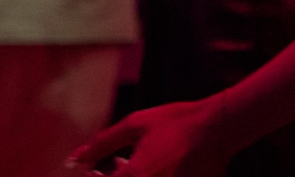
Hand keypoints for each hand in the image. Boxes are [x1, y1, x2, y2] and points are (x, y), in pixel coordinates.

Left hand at [70, 95, 231, 176]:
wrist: (219, 127)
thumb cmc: (177, 122)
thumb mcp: (137, 124)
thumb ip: (102, 143)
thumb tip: (74, 159)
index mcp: (133, 176)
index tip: (96, 172)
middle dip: (115, 176)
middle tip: (117, 167)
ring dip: (131, 176)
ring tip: (137, 166)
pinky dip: (150, 176)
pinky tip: (156, 168)